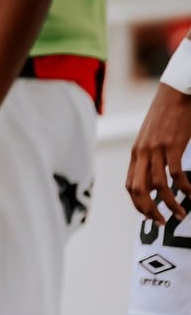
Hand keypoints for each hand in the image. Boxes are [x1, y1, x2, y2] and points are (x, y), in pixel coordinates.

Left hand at [127, 81, 190, 223]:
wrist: (176, 92)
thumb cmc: (166, 115)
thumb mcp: (152, 137)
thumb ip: (151, 156)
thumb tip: (156, 178)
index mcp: (136, 153)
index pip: (130, 186)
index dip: (138, 204)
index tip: (150, 216)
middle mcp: (142, 153)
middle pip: (139, 190)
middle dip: (149, 211)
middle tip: (163, 223)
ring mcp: (157, 149)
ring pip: (159, 186)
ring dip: (170, 203)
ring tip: (182, 213)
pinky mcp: (173, 145)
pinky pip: (176, 174)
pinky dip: (183, 188)